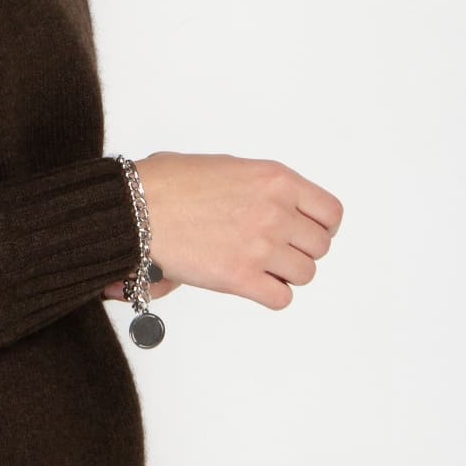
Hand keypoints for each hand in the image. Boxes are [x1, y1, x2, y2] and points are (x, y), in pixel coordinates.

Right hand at [101, 151, 341, 310]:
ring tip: (258, 267)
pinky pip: (282, 298)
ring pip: (305, 274)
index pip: (330, 213)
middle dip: (300, 251)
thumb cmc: (168, 183)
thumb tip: (272, 205)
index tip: (306, 233)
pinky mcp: (241, 277)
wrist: (135, 207)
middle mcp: (275, 211)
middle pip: (320, 247)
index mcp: (275, 179)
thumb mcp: (227, 167)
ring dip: (285, 274)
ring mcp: (260, 245)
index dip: (321, 227)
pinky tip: (250, 284)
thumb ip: (260, 188)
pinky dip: (269, 295)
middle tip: (275, 251)